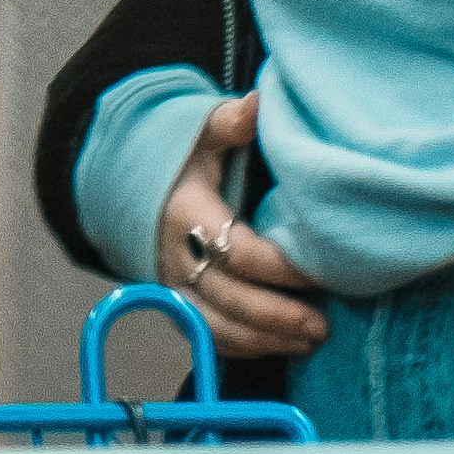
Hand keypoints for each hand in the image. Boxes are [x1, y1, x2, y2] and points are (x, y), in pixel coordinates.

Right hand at [153, 93, 328, 358]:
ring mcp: (175, 287)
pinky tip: (281, 346)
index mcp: (185, 214)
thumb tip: (259, 104)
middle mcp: (176, 258)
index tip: (321, 269)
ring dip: (265, 340)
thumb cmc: (180, 159)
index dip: (280, 267)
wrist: (130, 186)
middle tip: (323, 324)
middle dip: (277, 317)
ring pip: (217, 328)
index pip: (236, 251)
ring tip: (311, 340)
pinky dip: (245, 348)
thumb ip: (229, 121)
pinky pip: (208, 337)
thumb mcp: (200, 131)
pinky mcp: (178, 304)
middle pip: (229, 300)